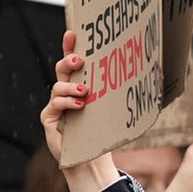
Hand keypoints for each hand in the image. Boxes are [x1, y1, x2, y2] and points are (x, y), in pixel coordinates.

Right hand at [39, 30, 119, 191]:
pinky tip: (79, 106)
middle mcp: (65, 92)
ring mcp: (55, 104)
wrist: (90, 159)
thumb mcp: (111, 110)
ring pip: (58, 85)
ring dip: (72, 86)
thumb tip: (143, 75)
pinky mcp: (49, 118)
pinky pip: (55, 104)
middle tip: (81, 61)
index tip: (73, 32)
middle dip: (69, 60)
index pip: (73, 62)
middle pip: (62, 69)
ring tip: (86, 93)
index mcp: (78, 86)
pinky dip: (67, 103)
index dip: (70, 46)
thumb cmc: (101, 134)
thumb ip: (116, 94)